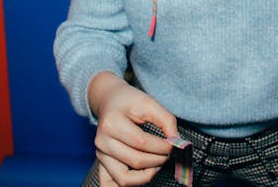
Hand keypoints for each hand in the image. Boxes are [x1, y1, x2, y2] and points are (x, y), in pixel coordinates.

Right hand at [89, 72, 177, 186]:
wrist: (109, 100)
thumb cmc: (129, 101)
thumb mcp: (149, 102)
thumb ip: (166, 120)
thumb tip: (177, 142)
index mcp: (112, 123)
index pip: (141, 143)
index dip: (162, 146)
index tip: (174, 144)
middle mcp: (102, 141)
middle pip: (135, 161)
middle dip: (158, 160)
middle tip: (168, 153)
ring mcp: (100, 154)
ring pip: (124, 179)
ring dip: (146, 176)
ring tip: (156, 164)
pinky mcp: (101, 163)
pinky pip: (110, 185)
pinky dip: (127, 185)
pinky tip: (141, 175)